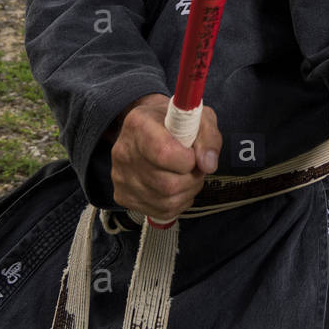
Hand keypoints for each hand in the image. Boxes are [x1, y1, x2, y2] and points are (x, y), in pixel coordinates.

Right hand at [108, 93, 220, 219]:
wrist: (147, 129)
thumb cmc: (173, 122)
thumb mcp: (197, 117)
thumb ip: (208, 137)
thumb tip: (208, 165)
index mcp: (139, 125)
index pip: (164, 153)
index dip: (188, 160)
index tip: (193, 154)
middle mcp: (124, 152)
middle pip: (167, 184)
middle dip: (192, 178)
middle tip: (194, 166)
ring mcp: (121, 177)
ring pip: (167, 201)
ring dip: (188, 191)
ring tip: (187, 174)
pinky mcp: (123, 196)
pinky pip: (161, 211)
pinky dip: (178, 202)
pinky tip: (177, 186)